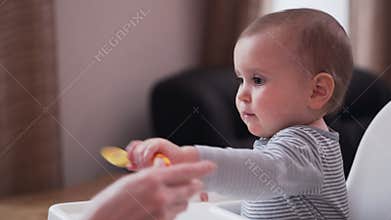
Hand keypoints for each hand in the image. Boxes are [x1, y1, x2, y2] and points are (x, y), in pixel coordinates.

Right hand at [83, 161, 215, 219]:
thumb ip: (151, 175)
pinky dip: (171, 211)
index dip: (201, 168)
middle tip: (193, 182)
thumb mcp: (130, 182)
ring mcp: (162, 212)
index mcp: (152, 178)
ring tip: (165, 197)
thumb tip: (162, 169)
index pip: (185, 170)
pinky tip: (158, 208)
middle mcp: (161, 195)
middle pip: (190, 188)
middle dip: (193, 184)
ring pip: (184, 204)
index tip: (210, 166)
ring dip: (181, 199)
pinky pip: (174, 216)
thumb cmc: (109, 204)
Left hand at [126, 138, 197, 169]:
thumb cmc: (168, 165)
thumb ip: (139, 166)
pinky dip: (147, 155)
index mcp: (145, 148)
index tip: (130, 164)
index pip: (132, 147)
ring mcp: (154, 143)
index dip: (129, 155)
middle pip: (135, 149)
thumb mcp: (150, 167)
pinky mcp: (160, 143)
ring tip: (148, 166)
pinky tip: (150, 161)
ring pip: (140, 149)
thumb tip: (128, 165)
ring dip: (142, 159)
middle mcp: (148, 144)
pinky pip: (149, 147)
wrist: (182, 162)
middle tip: (142, 167)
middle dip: (136, 160)